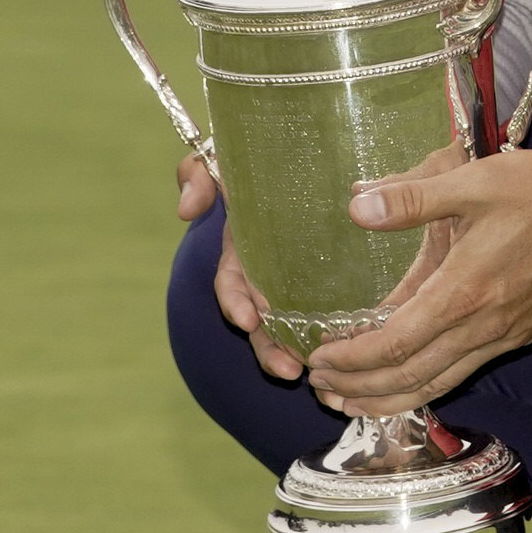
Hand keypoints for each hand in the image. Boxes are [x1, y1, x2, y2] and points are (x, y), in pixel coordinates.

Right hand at [182, 151, 308, 381]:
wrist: (305, 156)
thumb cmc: (260, 162)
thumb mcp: (223, 162)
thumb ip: (196, 173)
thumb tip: (186, 209)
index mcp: (243, 250)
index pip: (232, 284)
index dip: (235, 303)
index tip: (246, 319)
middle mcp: (264, 274)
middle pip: (260, 322)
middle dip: (268, 349)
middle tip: (288, 369)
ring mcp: (293, 284)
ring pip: (288, 329)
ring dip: (294, 355)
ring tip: (308, 376)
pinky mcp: (327, 286)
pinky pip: (321, 318)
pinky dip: (326, 340)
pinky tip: (345, 358)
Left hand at [303, 148, 531, 418]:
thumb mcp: (474, 181)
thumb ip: (412, 197)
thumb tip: (357, 204)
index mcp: (464, 291)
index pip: (395, 342)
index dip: (352, 358)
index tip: (320, 359)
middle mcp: (481, 326)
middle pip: (410, 376)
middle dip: (360, 388)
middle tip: (322, 388)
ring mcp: (501, 336)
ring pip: (437, 383)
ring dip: (390, 398)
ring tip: (353, 402)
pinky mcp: (515, 334)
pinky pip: (460, 371)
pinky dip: (425, 384)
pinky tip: (407, 378)